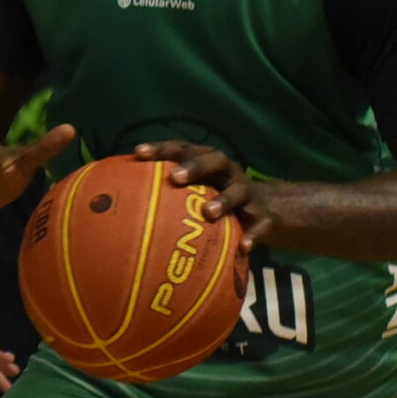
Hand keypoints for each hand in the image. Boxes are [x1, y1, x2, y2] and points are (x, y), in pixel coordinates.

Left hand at [133, 140, 279, 243]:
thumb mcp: (200, 194)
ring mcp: (247, 194)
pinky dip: (251, 235)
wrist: (272, 211)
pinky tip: (242, 248)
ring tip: (208, 212)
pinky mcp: (265, 217)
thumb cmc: (221, 201)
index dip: (162, 149)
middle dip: (195, 166)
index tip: (139, 153)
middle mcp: (228, 173)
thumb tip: (124, 210)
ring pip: (237, 192)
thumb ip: (170, 197)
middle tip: (175, 177)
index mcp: (209, 164)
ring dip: (223, 200)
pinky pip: (259, 225)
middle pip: (213, 161)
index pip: (183, 149)